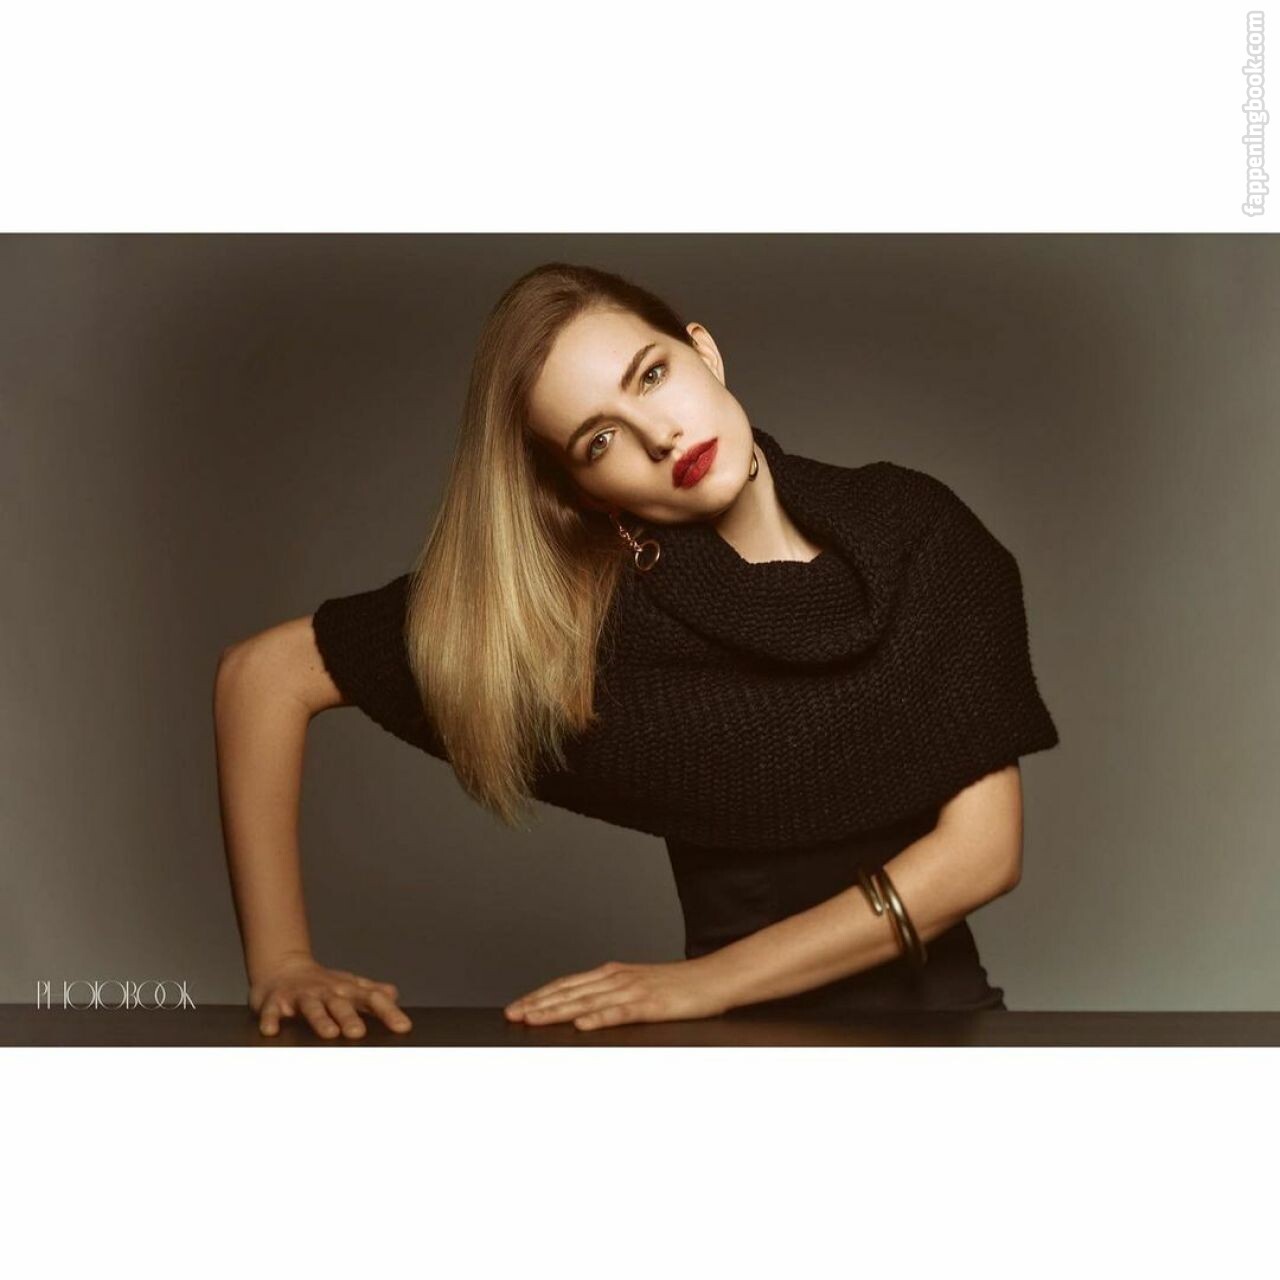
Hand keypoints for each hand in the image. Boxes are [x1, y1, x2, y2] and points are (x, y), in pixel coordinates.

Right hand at [248, 954, 412, 1039]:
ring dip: (320, 1019)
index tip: (403, 1028)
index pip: (371, 999)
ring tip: (329, 1033)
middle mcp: (325, 991)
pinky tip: (271, 1031)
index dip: (388, 1012)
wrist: (282, 968)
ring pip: (311, 1007)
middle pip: (340, 1004)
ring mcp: (300, 996)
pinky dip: (270, 1020)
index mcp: (346, 990)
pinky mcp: (274, 1001)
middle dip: (350, 1018)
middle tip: (359, 1033)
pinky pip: (271, 1011)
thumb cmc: (322, 984)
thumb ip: (372, 992)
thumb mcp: (349, 985)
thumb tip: (396, 996)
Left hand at [503, 957, 730, 1030]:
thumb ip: (614, 996)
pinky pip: (620, 1012)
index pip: (568, 984)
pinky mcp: (651, 1005)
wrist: (716, 978)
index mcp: (614, 974)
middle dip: (538, 1004)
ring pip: (587, 1001)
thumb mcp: (641, 987)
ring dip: (557, 1011)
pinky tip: (582, 1025)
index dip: (541, 995)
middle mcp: (618, 978)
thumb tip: (586, 1011)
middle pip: (570, 991)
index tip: (518, 1005)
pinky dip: (598, 1018)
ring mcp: (633, 990)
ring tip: (533, 1019)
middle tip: (512, 1014)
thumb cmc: (681, 986)